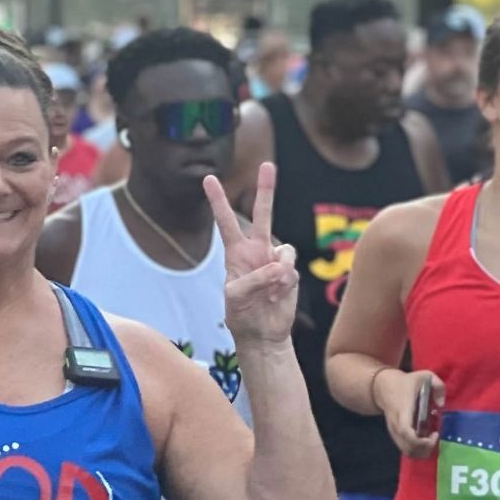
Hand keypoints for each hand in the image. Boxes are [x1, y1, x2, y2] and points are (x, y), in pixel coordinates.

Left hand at [208, 163, 297, 348]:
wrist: (263, 335)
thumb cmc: (242, 316)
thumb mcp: (236, 297)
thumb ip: (254, 279)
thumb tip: (280, 268)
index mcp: (237, 253)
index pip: (226, 222)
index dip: (218, 201)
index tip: (208, 179)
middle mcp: (257, 251)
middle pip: (263, 214)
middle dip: (266, 189)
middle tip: (267, 164)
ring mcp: (276, 261)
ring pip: (283, 250)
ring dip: (276, 271)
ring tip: (268, 291)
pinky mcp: (291, 274)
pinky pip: (291, 270)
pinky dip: (285, 283)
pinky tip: (277, 296)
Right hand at [376, 369, 443, 458]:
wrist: (382, 387)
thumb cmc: (405, 383)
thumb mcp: (424, 376)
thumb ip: (438, 385)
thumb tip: (441, 404)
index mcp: (403, 410)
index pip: (406, 432)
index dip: (420, 440)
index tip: (435, 434)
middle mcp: (396, 424)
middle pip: (408, 447)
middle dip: (425, 449)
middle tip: (435, 438)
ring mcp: (394, 431)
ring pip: (406, 451)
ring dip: (421, 451)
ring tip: (431, 440)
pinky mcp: (395, 435)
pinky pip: (405, 448)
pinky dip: (417, 449)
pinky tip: (424, 439)